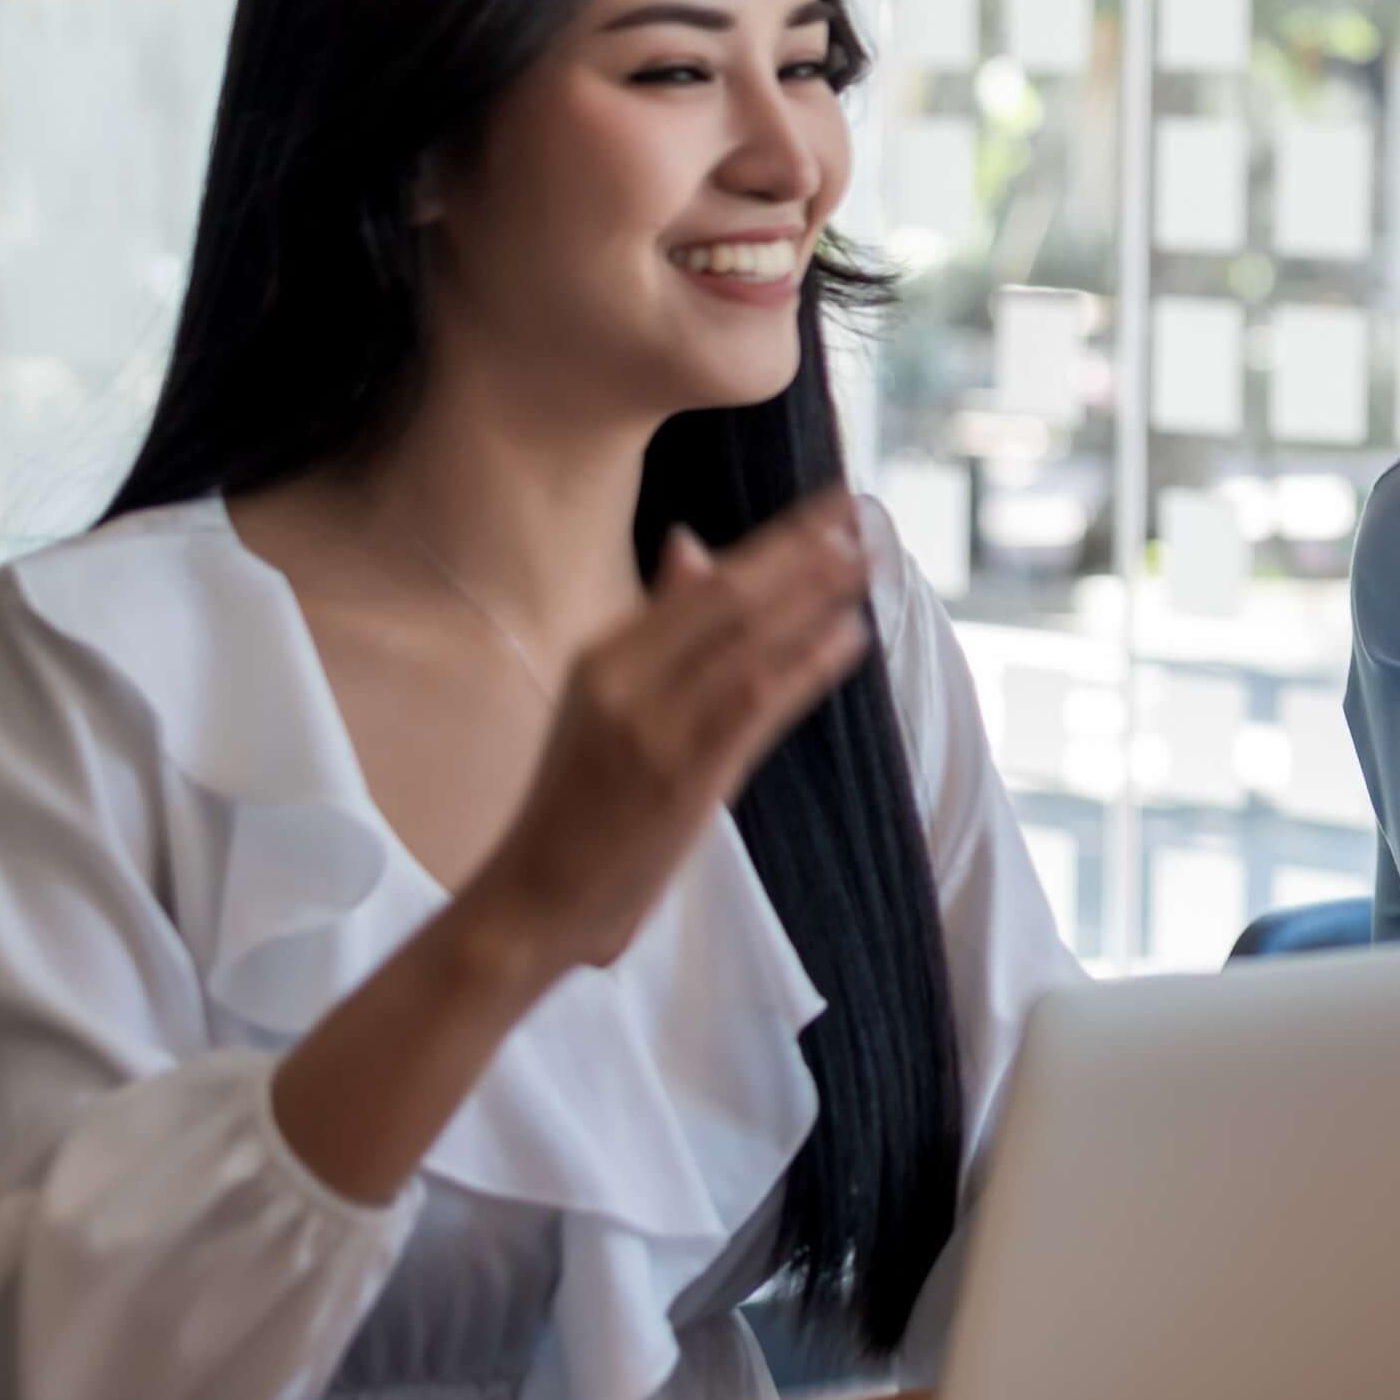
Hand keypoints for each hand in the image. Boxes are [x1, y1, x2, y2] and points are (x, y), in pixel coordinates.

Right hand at [456, 487, 876, 971]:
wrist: (531, 897)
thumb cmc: (575, 800)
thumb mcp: (600, 698)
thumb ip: (653, 625)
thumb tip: (690, 541)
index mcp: (602, 655)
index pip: (704, 581)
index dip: (775, 539)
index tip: (829, 503)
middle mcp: (624, 678)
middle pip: (730, 597)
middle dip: (804, 552)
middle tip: (865, 513)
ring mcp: (654, 726)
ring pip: (749, 641)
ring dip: (815, 596)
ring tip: (869, 558)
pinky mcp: (684, 776)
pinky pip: (756, 703)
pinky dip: (807, 665)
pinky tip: (848, 636)